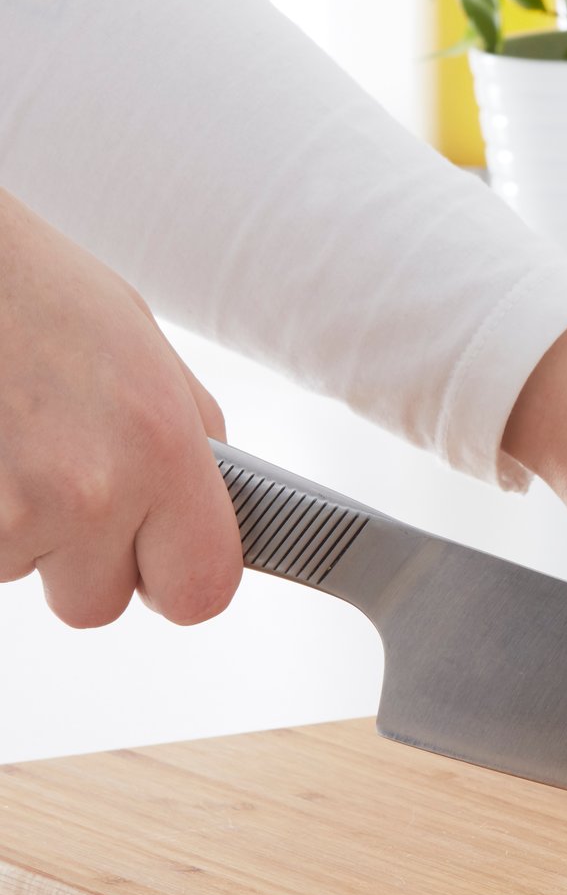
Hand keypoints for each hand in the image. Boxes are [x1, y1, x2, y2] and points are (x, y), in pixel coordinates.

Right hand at [0, 190, 242, 627]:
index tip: (168, 560)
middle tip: (70, 483)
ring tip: (17, 444)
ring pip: (28, 574)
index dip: (181, 579)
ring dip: (26, 531)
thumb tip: (218, 507)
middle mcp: (88, 493)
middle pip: (99, 603)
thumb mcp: (148, 356)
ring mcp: (7, 515)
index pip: (201, 591)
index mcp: (160, 449)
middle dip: (86, 560)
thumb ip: (190, 446)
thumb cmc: (34, 291)